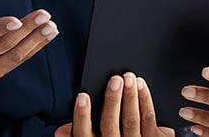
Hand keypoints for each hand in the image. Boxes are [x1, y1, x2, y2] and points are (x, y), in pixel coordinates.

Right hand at [0, 0, 58, 122]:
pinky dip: (36, 46)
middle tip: (44, 16)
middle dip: (27, 30)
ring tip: (51, 26)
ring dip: (36, 40)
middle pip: (5, 45)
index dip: (0, 29)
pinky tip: (49, 34)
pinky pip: (20, 58)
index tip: (17, 20)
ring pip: (17, 54)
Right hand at [55, 72, 174, 136]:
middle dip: (112, 100)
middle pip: (110, 124)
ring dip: (130, 97)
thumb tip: (60, 131)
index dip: (82, 116)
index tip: (82, 96)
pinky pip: (148, 119)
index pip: (84, 134)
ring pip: (131, 120)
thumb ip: (77, 135)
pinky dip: (145, 100)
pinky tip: (140, 86)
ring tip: (129, 78)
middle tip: (115, 80)